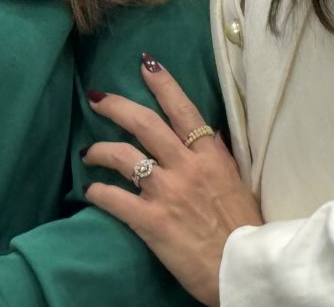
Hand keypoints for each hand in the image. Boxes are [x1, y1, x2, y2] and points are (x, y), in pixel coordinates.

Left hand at [83, 54, 262, 306]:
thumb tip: (208, 133)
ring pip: (123, 156)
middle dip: (116, 106)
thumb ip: (219, 156)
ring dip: (100, 150)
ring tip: (88, 153)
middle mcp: (186, 167)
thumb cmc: (244, 228)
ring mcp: (166, 192)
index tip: (145, 64)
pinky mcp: (151, 221)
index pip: (183, 110)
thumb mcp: (238, 183)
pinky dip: (98, 192)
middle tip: (97, 98)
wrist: (242, 270)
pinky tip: (90, 191)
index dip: (163, 83)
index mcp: (210, 156)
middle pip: (144, 124)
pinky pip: (114, 199)